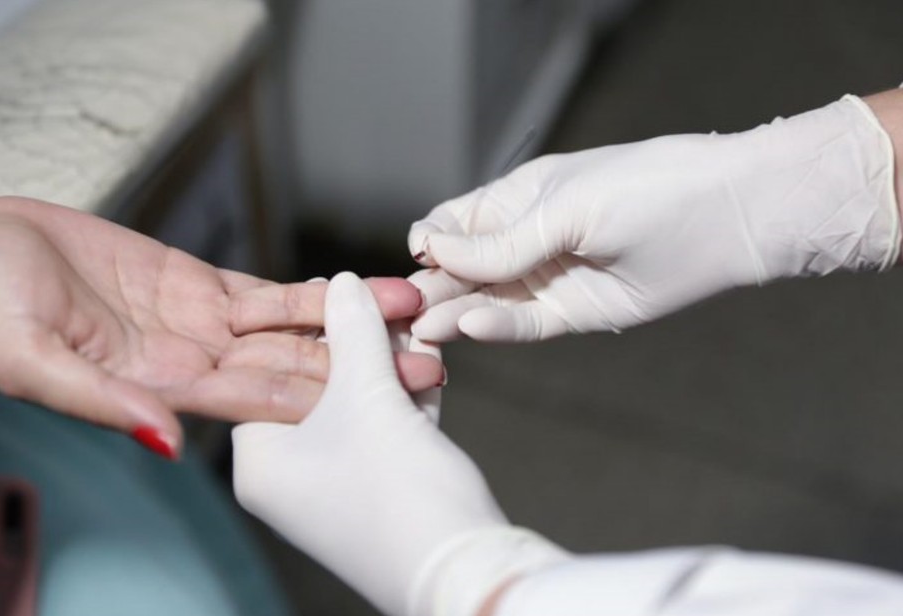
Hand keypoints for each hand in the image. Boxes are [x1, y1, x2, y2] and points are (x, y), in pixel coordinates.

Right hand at [0, 198, 442, 457]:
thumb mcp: (38, 362)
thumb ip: (106, 403)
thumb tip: (165, 442)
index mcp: (165, 391)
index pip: (262, 402)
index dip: (325, 400)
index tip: (386, 398)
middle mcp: (196, 365)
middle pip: (294, 371)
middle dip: (359, 367)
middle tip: (429, 362)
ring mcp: (204, 325)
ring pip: (293, 329)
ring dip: (352, 324)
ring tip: (414, 314)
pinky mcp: (201, 286)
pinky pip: (270, 294)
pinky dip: (316, 293)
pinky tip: (361, 288)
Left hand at [233, 273, 564, 615]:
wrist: (464, 572)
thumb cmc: (398, 492)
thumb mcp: (369, 397)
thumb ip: (353, 333)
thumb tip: (342, 282)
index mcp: (260, 460)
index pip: (268, 372)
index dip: (304, 325)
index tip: (335, 286)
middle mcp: (290, 476)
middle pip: (317, 383)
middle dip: (358, 340)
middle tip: (386, 298)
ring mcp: (336, 486)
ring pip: (358, 403)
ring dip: (390, 362)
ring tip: (415, 319)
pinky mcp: (379, 491)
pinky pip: (386, 428)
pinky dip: (407, 395)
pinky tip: (430, 358)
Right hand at [407, 95, 900, 341]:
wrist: (725, 218)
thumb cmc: (646, 189)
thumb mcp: (563, 206)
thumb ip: (499, 240)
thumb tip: (430, 249)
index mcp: (516, 199)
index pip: (452, 223)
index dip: (429, 242)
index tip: (418, 259)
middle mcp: (524, 241)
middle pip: (461, 269)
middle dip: (433, 287)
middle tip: (406, 313)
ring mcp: (545, 279)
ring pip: (485, 301)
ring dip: (455, 313)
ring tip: (427, 329)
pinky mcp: (571, 315)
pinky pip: (523, 325)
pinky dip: (496, 328)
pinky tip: (471, 327)